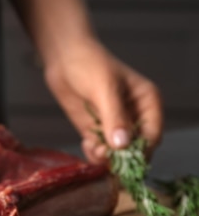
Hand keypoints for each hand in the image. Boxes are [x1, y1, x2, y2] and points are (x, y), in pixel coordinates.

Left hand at [43, 41, 162, 163]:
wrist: (63, 58)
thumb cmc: (89, 64)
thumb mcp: (104, 89)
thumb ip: (114, 117)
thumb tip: (123, 145)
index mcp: (147, 102)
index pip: (152, 135)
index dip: (141, 150)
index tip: (123, 156)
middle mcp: (134, 116)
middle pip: (136, 148)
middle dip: (121, 156)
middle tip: (103, 154)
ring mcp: (114, 125)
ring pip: (117, 153)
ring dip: (106, 157)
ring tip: (93, 148)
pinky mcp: (95, 129)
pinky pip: (100, 150)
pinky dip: (95, 153)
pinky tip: (86, 144)